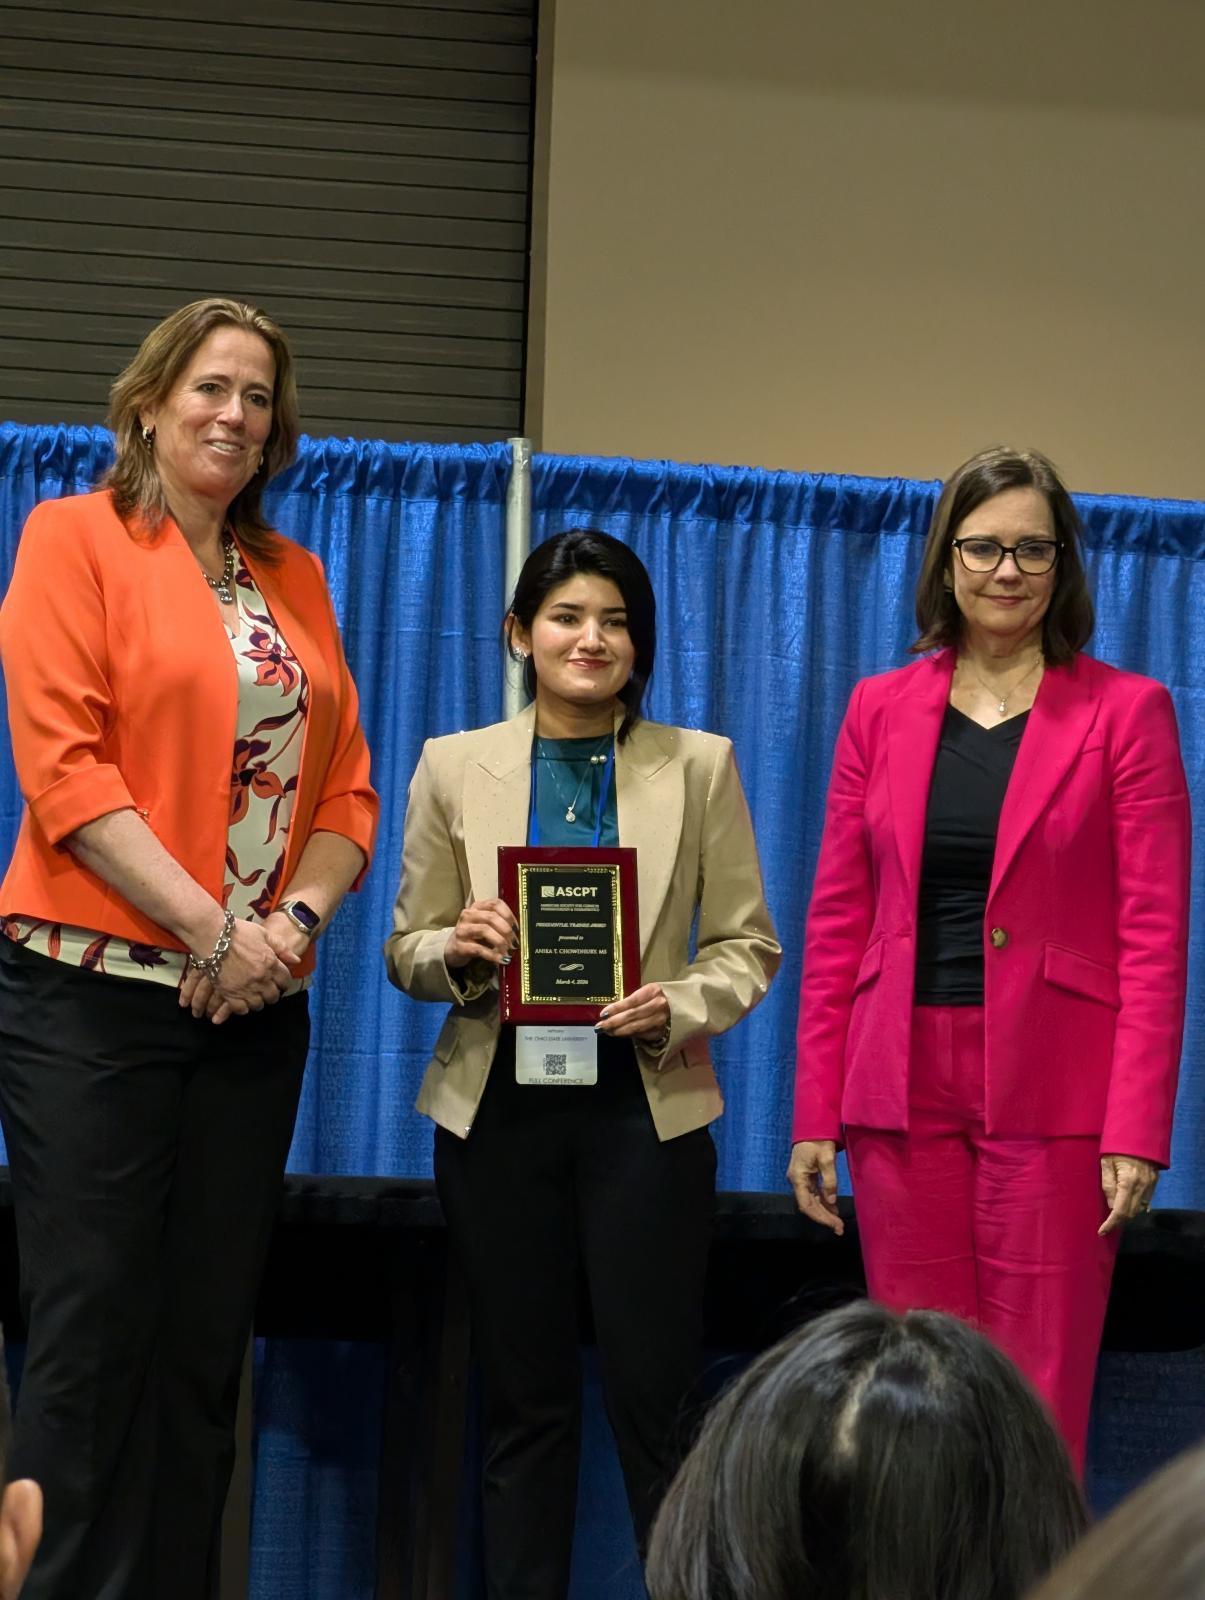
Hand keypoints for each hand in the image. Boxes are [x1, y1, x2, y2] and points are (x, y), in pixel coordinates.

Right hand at [180, 917, 294, 1021]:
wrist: (211, 934)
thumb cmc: (237, 931)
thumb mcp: (263, 933)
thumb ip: (281, 947)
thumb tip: (296, 960)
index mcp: (271, 962)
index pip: (285, 981)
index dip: (283, 983)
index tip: (279, 983)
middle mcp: (261, 978)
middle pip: (273, 996)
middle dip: (271, 994)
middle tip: (266, 991)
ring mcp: (245, 987)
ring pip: (258, 1005)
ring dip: (257, 1001)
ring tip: (253, 997)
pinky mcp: (229, 993)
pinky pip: (240, 1009)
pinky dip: (242, 1008)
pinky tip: (240, 1002)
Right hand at [445, 898, 517, 969]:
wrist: (453, 949)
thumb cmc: (474, 936)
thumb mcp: (485, 925)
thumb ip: (499, 923)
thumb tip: (518, 932)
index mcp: (477, 907)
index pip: (495, 904)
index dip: (509, 915)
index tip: (517, 928)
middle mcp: (468, 915)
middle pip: (491, 917)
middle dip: (506, 930)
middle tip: (515, 942)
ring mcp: (462, 929)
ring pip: (484, 930)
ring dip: (500, 941)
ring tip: (509, 951)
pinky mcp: (459, 945)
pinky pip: (479, 949)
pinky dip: (493, 954)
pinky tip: (501, 959)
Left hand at [595, 983, 669, 1043]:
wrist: (688, 1005)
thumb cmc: (664, 996)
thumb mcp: (651, 992)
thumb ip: (636, 999)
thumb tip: (614, 1010)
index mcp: (654, 991)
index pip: (631, 1001)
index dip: (616, 1009)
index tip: (602, 1014)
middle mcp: (659, 1005)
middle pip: (632, 1016)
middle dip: (613, 1022)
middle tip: (600, 1026)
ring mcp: (662, 1020)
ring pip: (636, 1027)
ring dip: (619, 1031)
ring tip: (607, 1031)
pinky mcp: (663, 1032)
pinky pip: (643, 1034)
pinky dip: (630, 1035)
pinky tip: (620, 1034)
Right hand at [787, 1140, 843, 1235]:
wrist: (813, 1124)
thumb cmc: (818, 1140)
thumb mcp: (826, 1158)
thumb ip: (829, 1180)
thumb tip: (832, 1201)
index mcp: (798, 1177)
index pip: (806, 1205)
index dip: (820, 1217)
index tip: (834, 1225)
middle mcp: (796, 1180)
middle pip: (809, 1205)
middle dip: (824, 1217)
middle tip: (839, 1228)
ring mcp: (800, 1178)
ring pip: (811, 1201)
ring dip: (824, 1212)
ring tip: (838, 1222)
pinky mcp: (806, 1176)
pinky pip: (814, 1193)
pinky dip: (823, 1202)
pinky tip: (833, 1209)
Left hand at [1099, 1153, 1159, 1234]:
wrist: (1138, 1132)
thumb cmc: (1116, 1146)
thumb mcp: (1106, 1163)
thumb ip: (1108, 1185)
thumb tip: (1112, 1206)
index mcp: (1128, 1182)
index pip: (1120, 1211)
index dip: (1111, 1223)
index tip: (1102, 1231)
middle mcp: (1142, 1186)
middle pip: (1131, 1213)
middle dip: (1119, 1220)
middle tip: (1107, 1223)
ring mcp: (1151, 1184)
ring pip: (1140, 1208)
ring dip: (1128, 1214)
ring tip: (1115, 1214)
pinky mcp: (1154, 1181)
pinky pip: (1146, 1200)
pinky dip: (1137, 1206)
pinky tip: (1128, 1205)